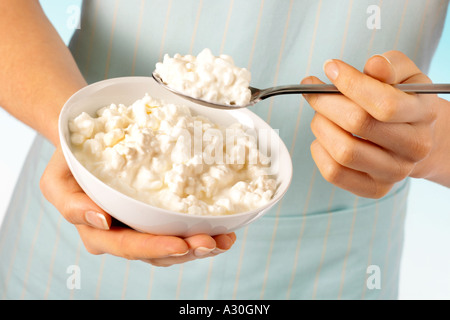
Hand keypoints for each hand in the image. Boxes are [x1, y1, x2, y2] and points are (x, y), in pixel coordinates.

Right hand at [40, 146, 235, 266]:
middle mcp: (123, 235)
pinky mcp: (157, 216)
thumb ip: (70, 204)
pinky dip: (202, 230)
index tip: (182, 244)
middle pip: (157, 252)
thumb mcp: (56, 181)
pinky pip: (180, 229)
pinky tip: (223, 229)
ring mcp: (142, 227)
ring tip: (225, 239)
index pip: (129, 246)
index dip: (155, 248)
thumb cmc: (70, 162)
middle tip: (213, 242)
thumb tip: (102, 221)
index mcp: (99, 234)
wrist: (83, 146)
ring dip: (201, 245)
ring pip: (173, 246)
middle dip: (187, 250)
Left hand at [303, 51, 438, 197]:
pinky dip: (319, 151)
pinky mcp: (374, 189)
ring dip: (321, 127)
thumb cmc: (403, 100)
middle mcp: (414, 148)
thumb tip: (373, 65)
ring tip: (321, 115)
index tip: (330, 67)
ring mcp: (394, 173)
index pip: (384, 103)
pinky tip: (324, 138)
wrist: (415, 138)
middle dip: (326, 103)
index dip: (350, 82)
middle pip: (358, 124)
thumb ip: (390, 66)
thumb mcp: (404, 75)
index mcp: (423, 114)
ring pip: (343, 152)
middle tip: (315, 93)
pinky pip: (334, 173)